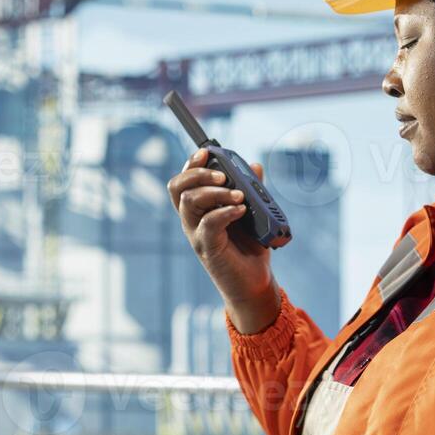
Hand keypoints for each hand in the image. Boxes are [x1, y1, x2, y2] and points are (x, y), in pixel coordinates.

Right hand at [167, 147, 280, 333]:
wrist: (255, 283)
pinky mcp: (208, 249)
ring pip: (190, 202)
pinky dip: (225, 211)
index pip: (183, 182)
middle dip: (198, 173)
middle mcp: (192, 221)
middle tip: (223, 175)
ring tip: (239, 195)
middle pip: (179, 188)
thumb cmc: (250, 249)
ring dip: (216, 191)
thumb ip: (252, 190)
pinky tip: (241, 210)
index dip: (190, 164)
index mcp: (199, 210)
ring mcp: (197, 235)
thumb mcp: (253, 214)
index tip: (206, 152)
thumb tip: (255, 166)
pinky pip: (208, 224)